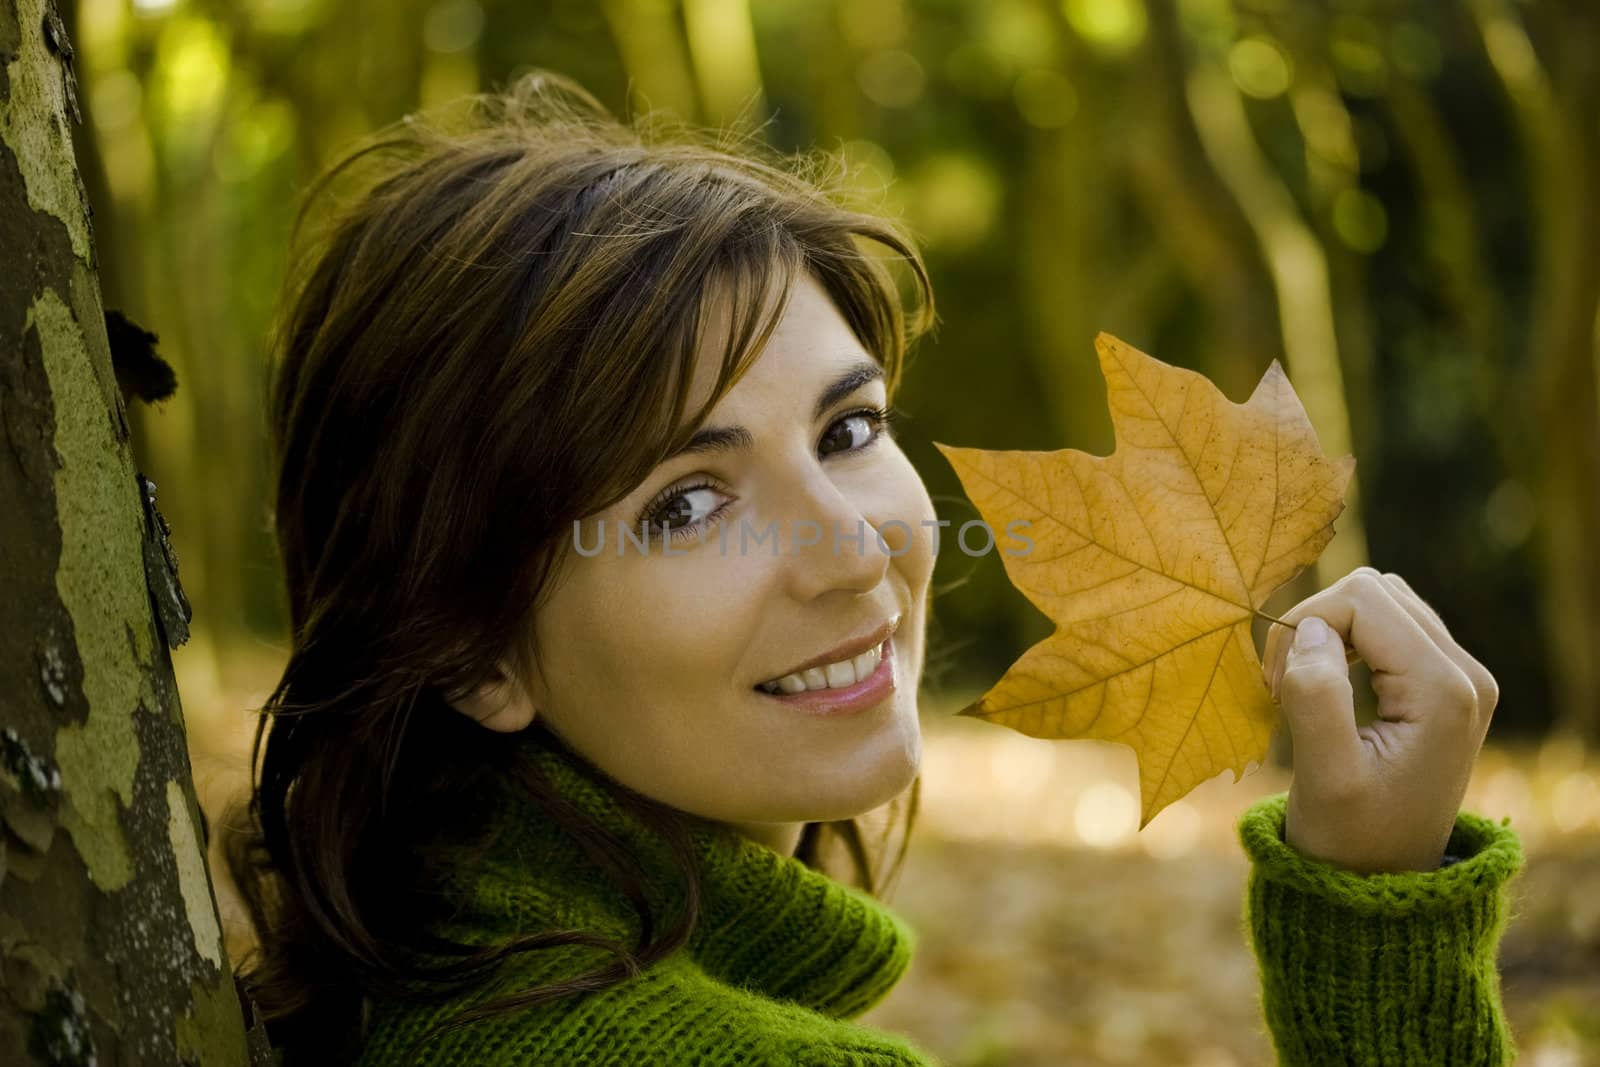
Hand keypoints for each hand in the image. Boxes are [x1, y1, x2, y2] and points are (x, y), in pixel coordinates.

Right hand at [1261, 566, 1499, 874]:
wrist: (1384, 886)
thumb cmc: (1349, 842)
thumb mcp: (1325, 778)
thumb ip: (1317, 698)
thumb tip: (1313, 631)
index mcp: (1444, 691)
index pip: (1361, 598)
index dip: (1305, 626)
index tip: (1277, 688)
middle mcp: (1466, 674)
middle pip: (1375, 590)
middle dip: (1317, 624)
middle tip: (1286, 687)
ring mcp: (1461, 677)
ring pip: (1382, 600)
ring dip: (1331, 630)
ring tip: (1304, 687)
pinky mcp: (1445, 684)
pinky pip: (1390, 625)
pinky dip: (1347, 641)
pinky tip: (1328, 686)